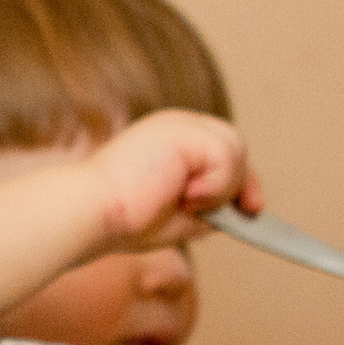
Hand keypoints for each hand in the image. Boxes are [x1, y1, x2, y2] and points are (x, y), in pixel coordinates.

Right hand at [83, 110, 260, 251]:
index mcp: (169, 140)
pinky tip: (185, 196)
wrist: (93, 212)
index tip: (251, 208)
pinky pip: (225, 156)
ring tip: (190, 204)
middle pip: (233, 142)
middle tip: (244, 211)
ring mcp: (178, 125)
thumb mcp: (179, 216)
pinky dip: (215, 185)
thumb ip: (209, 207)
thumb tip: (241, 210)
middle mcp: (175, 125)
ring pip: (234, 148)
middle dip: (243, 180)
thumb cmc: (122, 219)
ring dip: (224, 186)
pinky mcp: (182, 132)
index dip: (240, 177)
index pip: (220, 148)